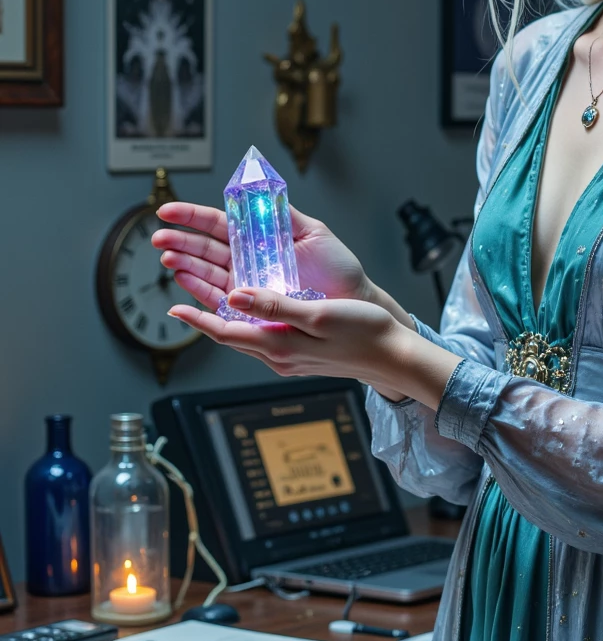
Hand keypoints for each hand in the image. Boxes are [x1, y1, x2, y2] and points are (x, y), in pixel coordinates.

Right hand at [151, 201, 369, 314]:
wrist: (355, 305)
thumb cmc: (340, 270)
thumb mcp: (314, 233)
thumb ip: (284, 214)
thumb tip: (260, 190)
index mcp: (260, 239)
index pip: (219, 224)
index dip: (192, 217)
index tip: (168, 211)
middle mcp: (248, 262)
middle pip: (206, 248)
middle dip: (181, 241)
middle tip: (160, 238)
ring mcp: (247, 286)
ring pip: (207, 273)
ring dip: (185, 265)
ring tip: (168, 257)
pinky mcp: (250, 310)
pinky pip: (219, 301)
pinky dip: (198, 291)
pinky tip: (183, 280)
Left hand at [167, 287, 458, 408]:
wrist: (393, 355)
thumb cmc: (362, 332)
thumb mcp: (317, 314)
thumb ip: (275, 306)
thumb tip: (235, 295)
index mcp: (278, 346)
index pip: (225, 332)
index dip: (197, 318)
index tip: (173, 307)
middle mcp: (277, 355)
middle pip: (228, 333)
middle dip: (202, 311)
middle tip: (183, 284)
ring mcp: (288, 356)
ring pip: (243, 334)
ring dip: (222, 314)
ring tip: (204, 293)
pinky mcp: (299, 353)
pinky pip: (261, 335)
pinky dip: (246, 319)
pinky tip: (248, 305)